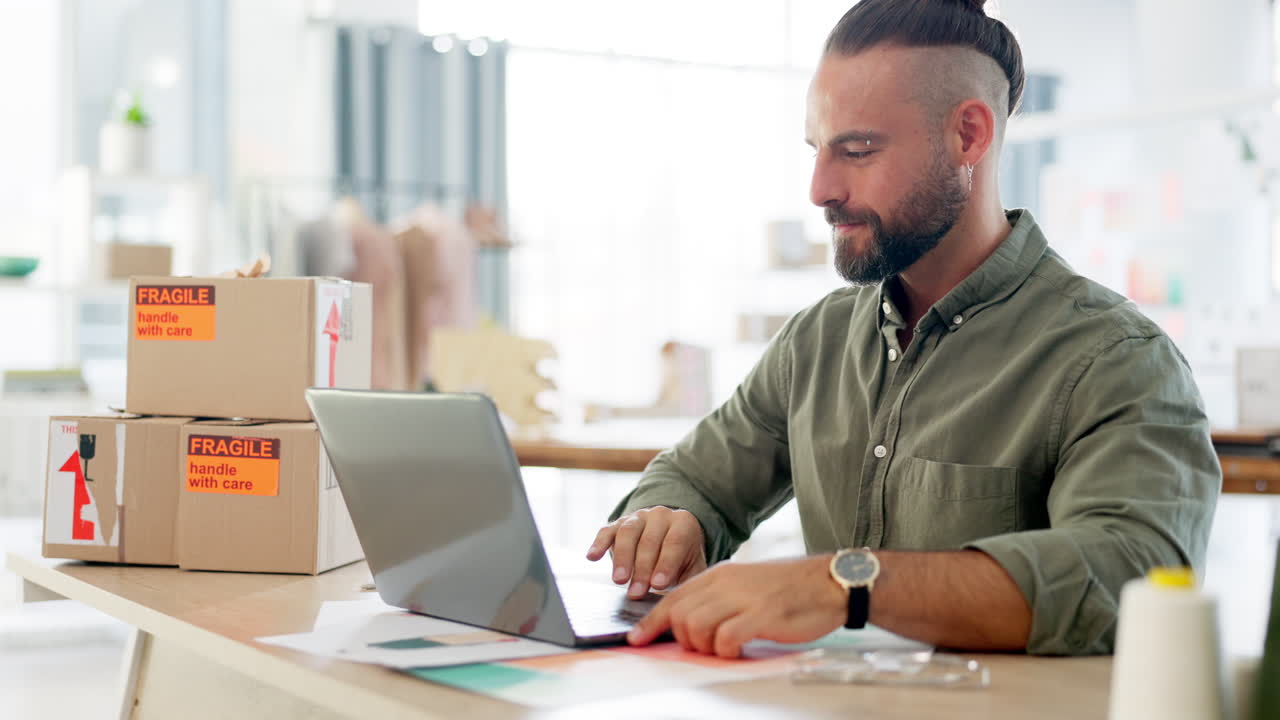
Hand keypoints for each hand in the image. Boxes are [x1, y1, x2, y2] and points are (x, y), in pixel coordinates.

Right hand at [585, 507, 706, 598]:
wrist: (670, 539)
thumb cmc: (683, 560)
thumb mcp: (693, 568)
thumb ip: (687, 582)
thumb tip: (676, 605)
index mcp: (684, 523)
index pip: (675, 542)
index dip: (666, 564)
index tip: (658, 585)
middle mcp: (661, 515)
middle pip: (649, 540)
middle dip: (642, 569)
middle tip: (636, 593)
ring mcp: (638, 517)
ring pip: (628, 533)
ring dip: (622, 558)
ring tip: (619, 581)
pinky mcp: (618, 522)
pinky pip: (607, 530)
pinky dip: (599, 543)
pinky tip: (592, 557)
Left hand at [626, 555, 845, 657]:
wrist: (830, 582)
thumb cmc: (790, 590)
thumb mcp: (746, 586)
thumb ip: (718, 601)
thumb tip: (690, 625)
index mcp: (720, 575)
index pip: (673, 598)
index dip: (652, 622)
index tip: (638, 639)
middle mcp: (726, 582)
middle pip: (680, 616)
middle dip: (684, 640)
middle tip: (705, 648)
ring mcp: (743, 597)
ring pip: (697, 627)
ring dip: (705, 647)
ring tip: (725, 648)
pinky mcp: (762, 614)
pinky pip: (725, 638)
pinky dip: (726, 651)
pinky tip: (740, 650)